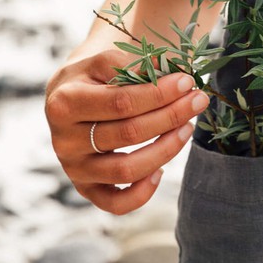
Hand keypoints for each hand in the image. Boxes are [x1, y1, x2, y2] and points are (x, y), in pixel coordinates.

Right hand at [45, 49, 209, 213]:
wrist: (71, 93)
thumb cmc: (95, 74)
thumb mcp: (105, 59)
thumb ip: (134, 65)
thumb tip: (173, 73)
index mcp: (65, 102)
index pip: (121, 102)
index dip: (159, 93)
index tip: (187, 82)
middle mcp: (64, 140)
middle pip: (129, 134)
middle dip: (171, 116)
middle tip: (198, 100)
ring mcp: (74, 167)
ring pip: (127, 170)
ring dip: (166, 150)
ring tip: (187, 128)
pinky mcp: (85, 188)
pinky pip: (116, 204)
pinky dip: (142, 192)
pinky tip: (162, 170)